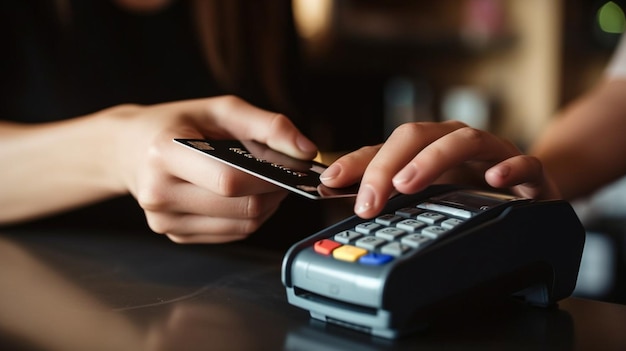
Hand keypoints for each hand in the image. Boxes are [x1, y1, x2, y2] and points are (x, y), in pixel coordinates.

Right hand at [108, 95, 317, 242]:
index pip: (230, 180)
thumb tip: (307, 150)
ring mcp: (164, 220)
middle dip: (275, 193)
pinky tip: (246, 196)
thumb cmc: (176, 124)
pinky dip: (249, 218)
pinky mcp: (174, 235)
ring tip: (267, 183)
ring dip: (267, 207)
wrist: (128, 148)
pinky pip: (230, 235)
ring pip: (241, 227)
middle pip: (241, 207)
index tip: (293, 167)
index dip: (270, 178)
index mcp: (164, 154)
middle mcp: (159, 193)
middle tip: (285, 175)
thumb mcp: (219, 110)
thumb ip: (267, 125)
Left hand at [320, 121, 559, 217]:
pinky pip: (525, 162)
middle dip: (386, 165)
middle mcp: (456, 143)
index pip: (386, 148)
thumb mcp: (427, 198)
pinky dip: (509, 167)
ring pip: (463, 140)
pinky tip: (494, 179)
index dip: (357, 162)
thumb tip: (355, 207)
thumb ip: (395, 199)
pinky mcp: (530, 171)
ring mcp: (493, 153)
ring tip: (408, 185)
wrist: (530, 193)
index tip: (331, 181)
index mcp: (428, 149)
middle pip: (417, 135)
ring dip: (432, 159)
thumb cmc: (473, 193)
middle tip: (368, 200)